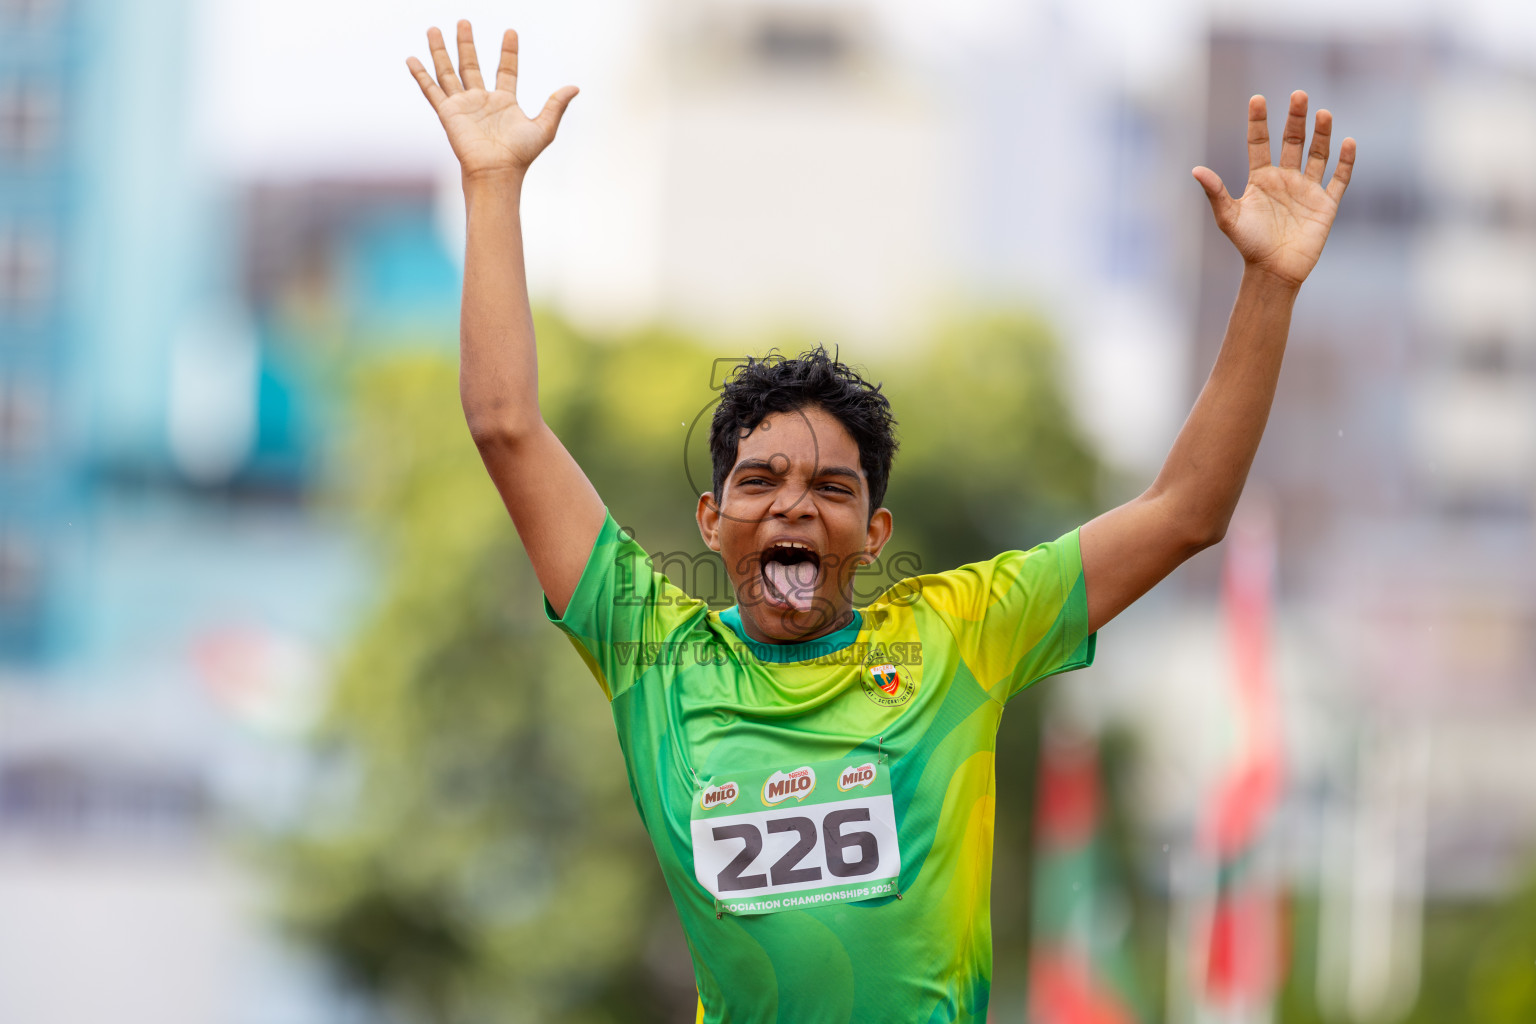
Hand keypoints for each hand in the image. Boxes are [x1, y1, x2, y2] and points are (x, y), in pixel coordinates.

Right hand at [406, 21, 577, 180]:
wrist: (497, 172)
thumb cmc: (520, 156)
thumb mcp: (544, 128)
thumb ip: (556, 105)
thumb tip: (575, 87)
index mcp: (504, 102)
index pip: (506, 70)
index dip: (509, 51)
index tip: (511, 32)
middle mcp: (482, 100)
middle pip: (471, 64)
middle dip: (466, 43)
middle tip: (464, 21)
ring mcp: (463, 105)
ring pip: (448, 71)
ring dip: (440, 51)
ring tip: (434, 29)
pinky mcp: (448, 113)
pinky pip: (432, 90)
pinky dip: (421, 75)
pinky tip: (412, 59)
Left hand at [1193, 91, 1355, 287]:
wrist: (1274, 272)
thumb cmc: (1249, 245)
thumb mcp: (1229, 217)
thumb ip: (1216, 193)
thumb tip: (1196, 170)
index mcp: (1261, 179)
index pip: (1259, 143)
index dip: (1258, 122)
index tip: (1257, 99)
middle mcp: (1285, 179)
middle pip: (1292, 141)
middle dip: (1295, 118)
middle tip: (1298, 94)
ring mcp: (1307, 190)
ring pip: (1317, 154)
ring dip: (1321, 134)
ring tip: (1323, 113)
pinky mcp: (1325, 204)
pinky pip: (1339, 179)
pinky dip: (1345, 162)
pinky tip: (1347, 142)